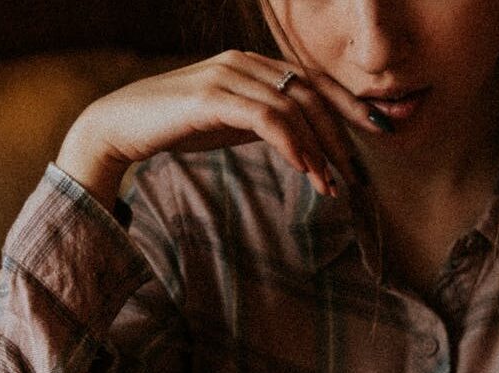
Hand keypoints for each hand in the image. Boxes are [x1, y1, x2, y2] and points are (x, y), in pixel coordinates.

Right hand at [56, 50, 382, 207]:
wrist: (121, 126)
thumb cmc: (180, 124)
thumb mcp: (234, 120)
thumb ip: (268, 120)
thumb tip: (307, 141)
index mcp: (255, 64)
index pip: (315, 82)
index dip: (350, 106)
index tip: (378, 132)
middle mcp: (246, 62)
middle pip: (311, 95)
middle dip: (339, 137)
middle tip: (354, 176)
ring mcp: (228, 75)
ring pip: (294, 108)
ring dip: (317, 150)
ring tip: (328, 185)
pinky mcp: (211, 96)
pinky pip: (267, 118)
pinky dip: (291, 144)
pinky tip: (304, 169)